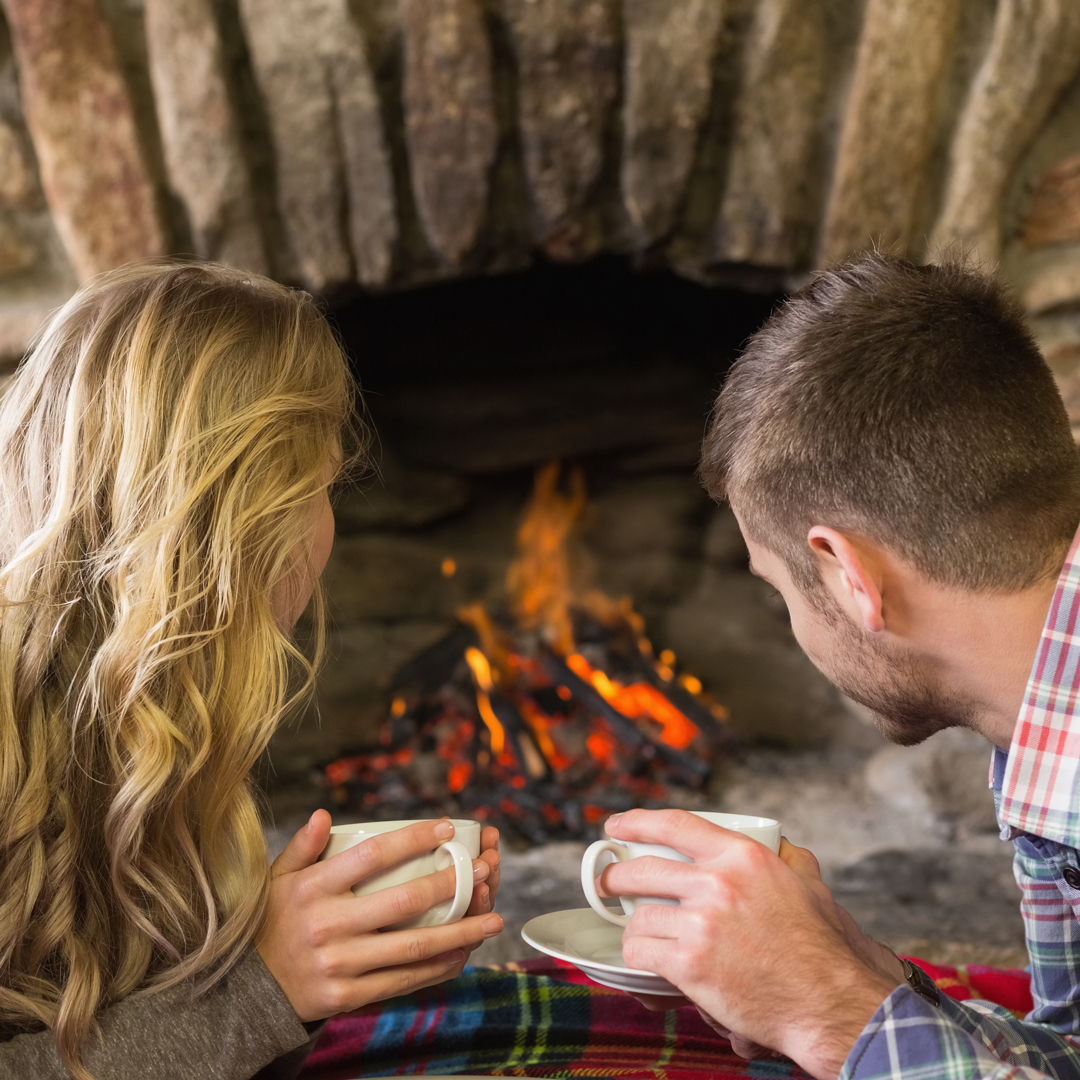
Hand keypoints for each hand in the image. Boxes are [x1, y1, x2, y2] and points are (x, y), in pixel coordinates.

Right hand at [257, 811, 504, 1020]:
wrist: (246, 990)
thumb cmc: (271, 922)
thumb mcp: (277, 879)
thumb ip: (303, 846)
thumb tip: (326, 814)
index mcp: (312, 887)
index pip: (372, 855)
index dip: (413, 839)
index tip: (446, 828)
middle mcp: (326, 924)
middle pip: (402, 901)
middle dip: (451, 885)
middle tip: (483, 871)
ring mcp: (338, 964)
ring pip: (412, 946)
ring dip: (459, 932)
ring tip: (493, 920)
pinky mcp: (346, 996)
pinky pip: (403, 981)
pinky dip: (438, 968)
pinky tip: (463, 954)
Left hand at [603, 810, 900, 1078]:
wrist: (828, 1002)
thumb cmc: (822, 949)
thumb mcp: (810, 885)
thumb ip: (788, 858)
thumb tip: (779, 842)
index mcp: (742, 856)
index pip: (675, 824)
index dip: (636, 822)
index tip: (615, 826)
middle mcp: (717, 883)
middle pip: (643, 870)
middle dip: (617, 877)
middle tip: (610, 883)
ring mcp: (701, 924)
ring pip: (639, 916)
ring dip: (635, 926)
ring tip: (642, 932)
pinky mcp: (689, 964)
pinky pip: (641, 951)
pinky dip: (639, 954)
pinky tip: (648, 956)